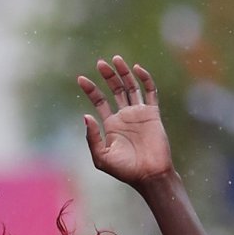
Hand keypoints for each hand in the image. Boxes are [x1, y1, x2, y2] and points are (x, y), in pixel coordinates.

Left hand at [78, 56, 172, 186]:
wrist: (149, 175)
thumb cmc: (125, 170)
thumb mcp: (102, 157)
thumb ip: (92, 137)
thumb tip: (86, 116)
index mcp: (111, 124)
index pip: (100, 101)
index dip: (91, 89)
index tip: (81, 79)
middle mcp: (125, 116)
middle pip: (115, 89)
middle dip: (108, 76)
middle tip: (100, 63)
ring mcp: (139, 113)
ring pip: (131, 87)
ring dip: (124, 73)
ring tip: (116, 59)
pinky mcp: (152, 114)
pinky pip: (150, 92)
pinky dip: (144, 79)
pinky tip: (137, 69)